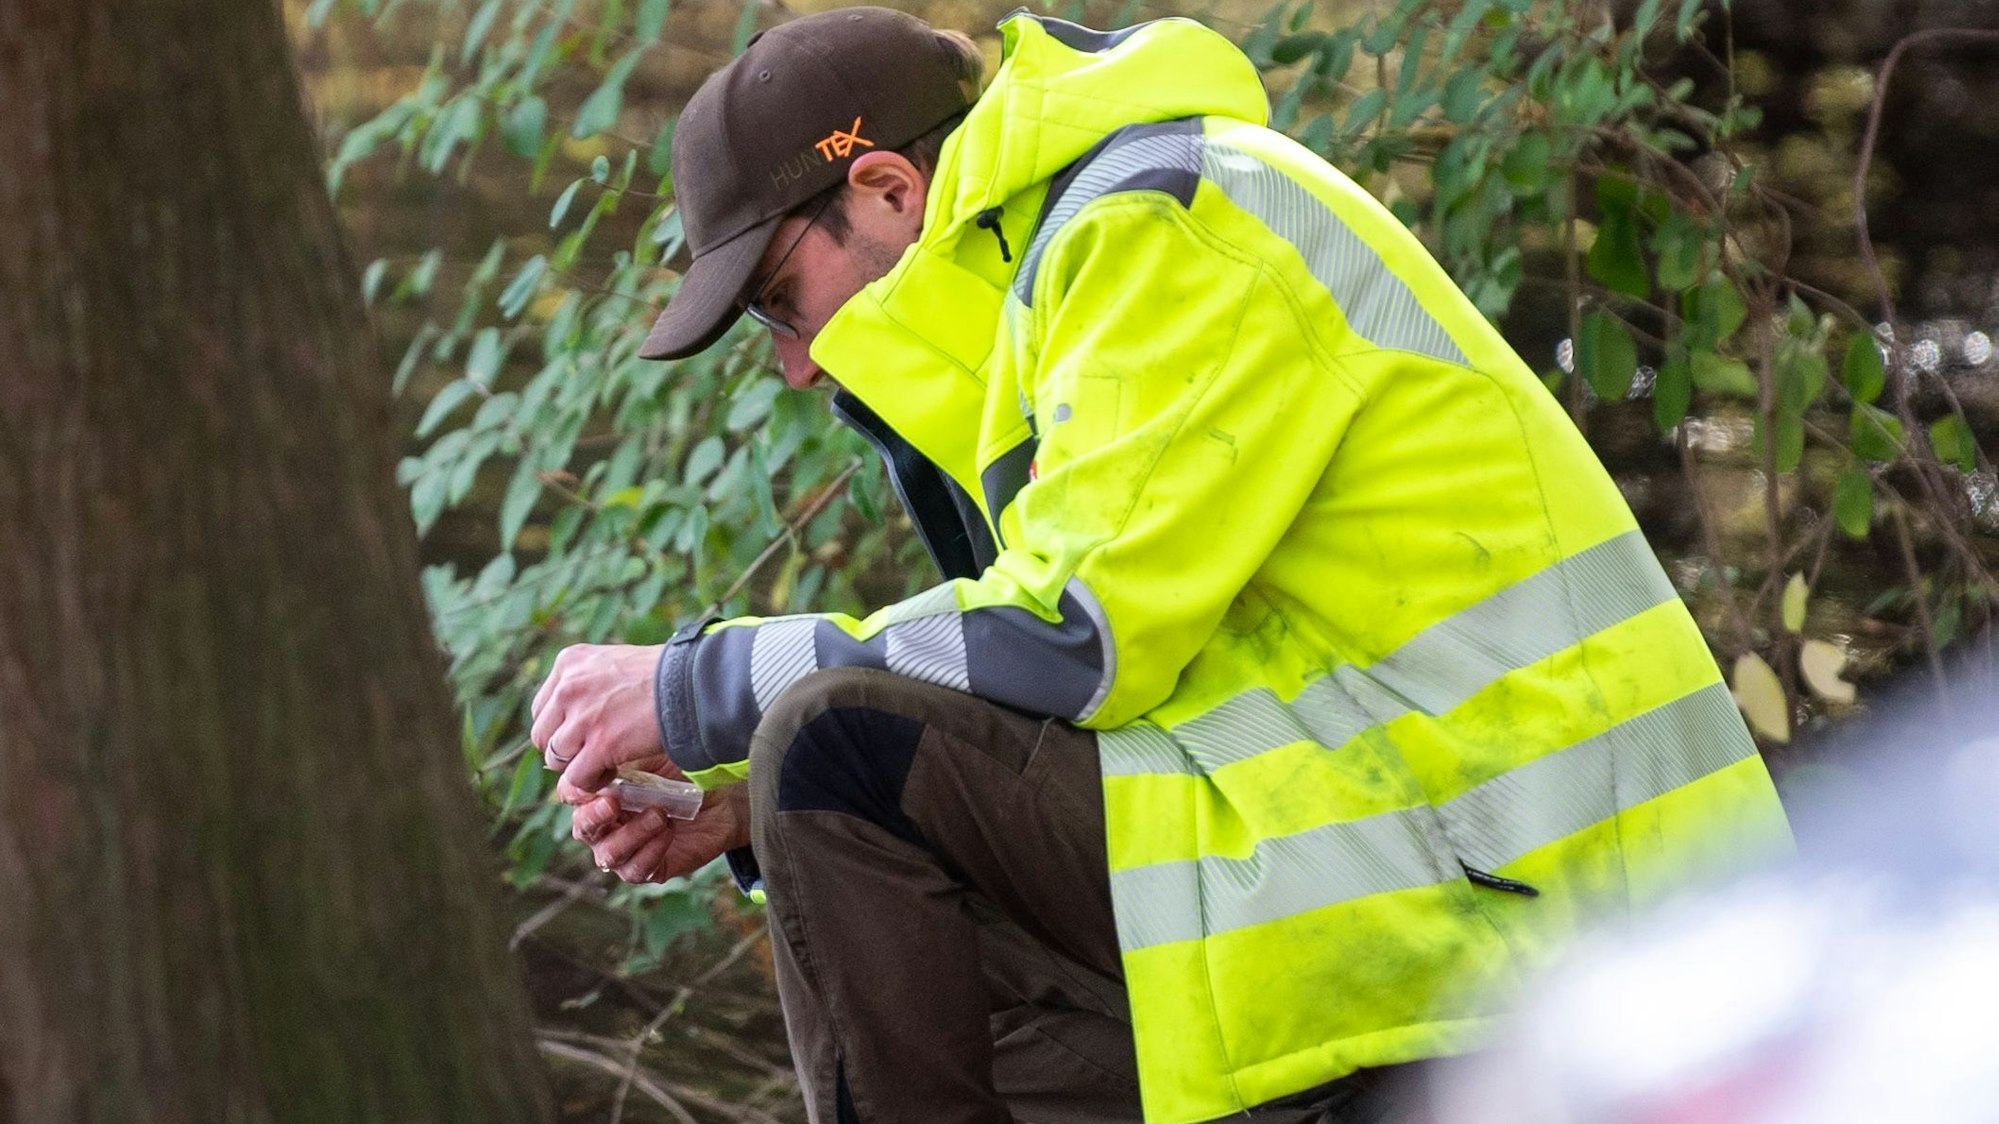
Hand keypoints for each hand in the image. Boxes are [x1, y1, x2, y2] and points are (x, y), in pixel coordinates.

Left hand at [530, 643, 664, 791]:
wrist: (694, 684)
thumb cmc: (665, 674)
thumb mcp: (615, 662)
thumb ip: (590, 682)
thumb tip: (575, 711)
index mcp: (569, 662)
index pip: (543, 708)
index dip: (561, 727)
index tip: (583, 734)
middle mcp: (569, 687)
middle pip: (543, 735)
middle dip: (565, 749)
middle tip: (592, 752)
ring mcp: (582, 717)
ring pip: (556, 759)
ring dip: (579, 766)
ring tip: (606, 762)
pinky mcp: (600, 745)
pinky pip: (577, 778)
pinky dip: (592, 782)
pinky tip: (613, 772)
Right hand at [571, 759, 751, 882]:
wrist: (724, 796)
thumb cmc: (683, 770)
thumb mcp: (652, 754)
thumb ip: (623, 754)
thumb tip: (601, 747)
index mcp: (601, 792)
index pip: (572, 793)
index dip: (576, 791)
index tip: (595, 780)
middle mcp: (608, 823)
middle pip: (582, 828)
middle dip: (594, 817)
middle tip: (614, 803)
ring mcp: (627, 848)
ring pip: (607, 854)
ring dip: (630, 834)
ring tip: (659, 815)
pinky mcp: (649, 867)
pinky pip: (634, 870)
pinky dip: (649, 852)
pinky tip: (667, 832)